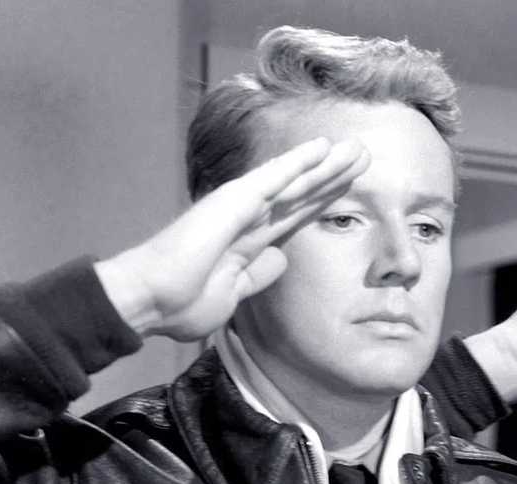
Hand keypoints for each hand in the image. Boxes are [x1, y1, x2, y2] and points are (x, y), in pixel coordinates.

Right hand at [94, 137, 369, 341]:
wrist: (151, 302)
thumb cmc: (181, 303)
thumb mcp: (233, 294)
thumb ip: (258, 274)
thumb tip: (280, 258)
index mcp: (250, 241)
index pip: (297, 216)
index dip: (324, 202)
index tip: (350, 190)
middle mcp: (249, 218)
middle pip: (302, 193)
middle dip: (334, 177)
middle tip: (365, 157)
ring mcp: (240, 207)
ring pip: (295, 180)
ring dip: (327, 165)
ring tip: (357, 149)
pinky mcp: (233, 202)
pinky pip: (273, 177)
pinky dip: (298, 161)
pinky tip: (322, 147)